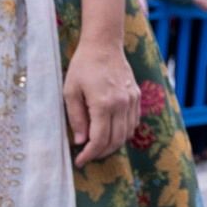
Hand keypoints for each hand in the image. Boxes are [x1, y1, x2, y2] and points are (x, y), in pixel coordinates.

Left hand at [63, 41, 141, 168]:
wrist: (104, 45)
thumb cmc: (83, 66)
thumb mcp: (70, 91)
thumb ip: (76, 118)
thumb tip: (80, 141)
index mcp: (103, 104)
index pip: (99, 139)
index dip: (89, 154)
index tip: (80, 161)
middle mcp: (121, 105)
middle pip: (115, 140)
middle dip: (101, 153)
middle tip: (87, 156)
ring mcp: (132, 101)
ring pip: (127, 134)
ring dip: (113, 145)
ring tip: (98, 147)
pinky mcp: (136, 97)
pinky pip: (133, 122)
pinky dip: (123, 133)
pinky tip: (112, 133)